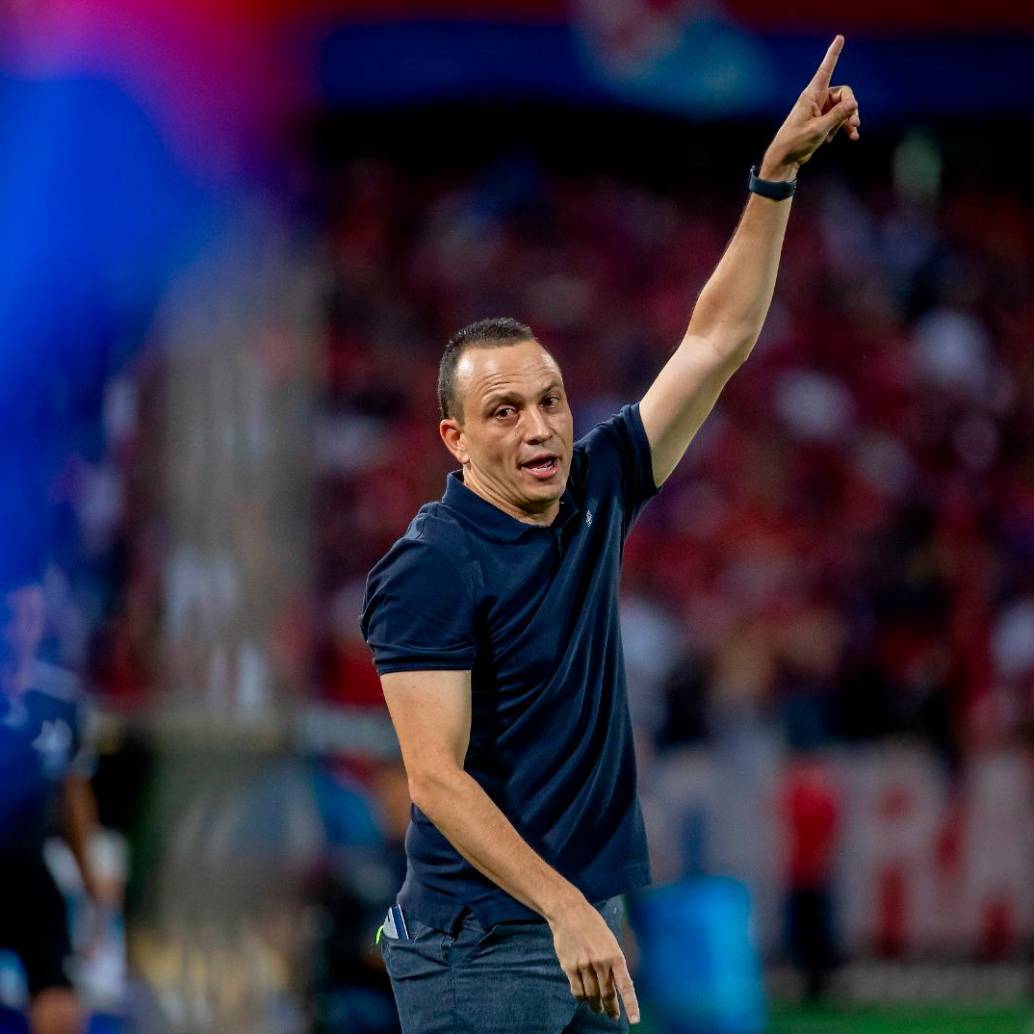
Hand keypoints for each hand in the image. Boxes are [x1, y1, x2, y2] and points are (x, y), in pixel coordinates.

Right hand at [547, 898, 639, 1023]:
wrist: (569, 912)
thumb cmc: (592, 925)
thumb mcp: (610, 941)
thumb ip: (614, 962)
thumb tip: (617, 985)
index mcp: (615, 955)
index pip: (626, 986)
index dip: (630, 1005)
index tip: (635, 1020)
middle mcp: (600, 963)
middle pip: (607, 995)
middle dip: (611, 1008)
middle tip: (613, 1016)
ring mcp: (584, 966)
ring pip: (592, 995)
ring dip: (596, 1005)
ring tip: (598, 1009)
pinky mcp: (569, 967)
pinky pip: (577, 991)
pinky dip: (581, 998)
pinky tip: (584, 998)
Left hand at [760, 35, 860, 180]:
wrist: (785, 159)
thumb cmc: (796, 142)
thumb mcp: (819, 129)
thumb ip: (837, 116)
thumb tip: (854, 104)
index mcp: (812, 95)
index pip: (825, 70)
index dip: (833, 54)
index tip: (840, 38)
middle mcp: (817, 100)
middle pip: (843, 94)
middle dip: (851, 107)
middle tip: (855, 122)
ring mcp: (820, 111)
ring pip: (843, 108)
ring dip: (849, 119)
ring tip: (854, 132)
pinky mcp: (822, 122)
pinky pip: (839, 119)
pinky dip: (845, 127)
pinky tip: (851, 137)